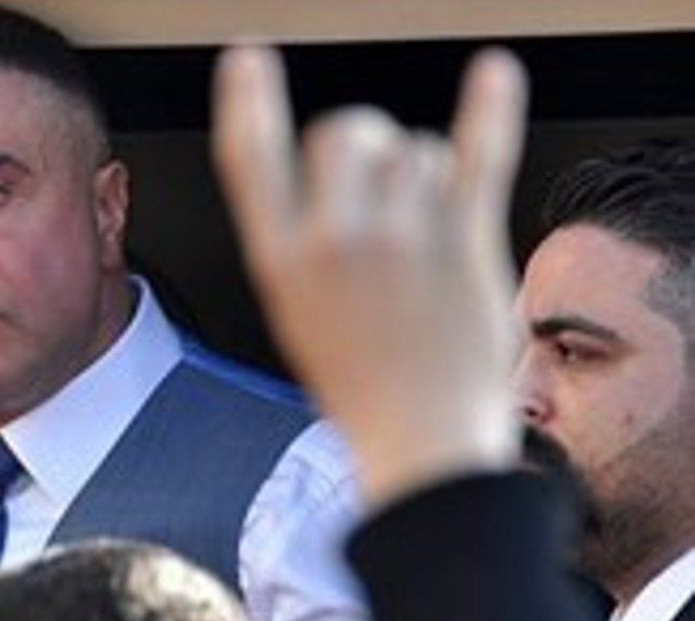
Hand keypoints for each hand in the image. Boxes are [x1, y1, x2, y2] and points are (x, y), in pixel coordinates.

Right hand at [212, 46, 526, 508]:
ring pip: (415, 150)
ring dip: (424, 176)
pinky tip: (493, 76)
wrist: (423, 441)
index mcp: (281, 262)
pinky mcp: (466, 244)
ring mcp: (402, 240)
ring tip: (426, 237)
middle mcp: (335, 241)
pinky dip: (490, 109)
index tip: (247, 59)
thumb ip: (304, 240)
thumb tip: (344, 168)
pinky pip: (479, 155)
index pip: (250, 159)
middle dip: (365, 145)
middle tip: (381, 188)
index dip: (247, 101)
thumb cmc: (361, 386)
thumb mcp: (296, 314)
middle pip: (347, 131)